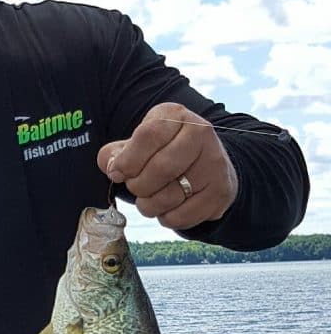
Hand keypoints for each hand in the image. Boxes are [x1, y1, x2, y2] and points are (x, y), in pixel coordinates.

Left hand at [97, 102, 238, 230]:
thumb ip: (114, 153)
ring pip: (170, 196)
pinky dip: (166, 218)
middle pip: (161, 168)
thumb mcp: (137, 143)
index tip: (117, 173)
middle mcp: (200, 133)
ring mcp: (214, 163)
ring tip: (148, 199)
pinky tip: (167, 207)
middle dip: (137, 185)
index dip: (127, 160)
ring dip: (149, 205)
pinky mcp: (220, 192)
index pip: (149, 136)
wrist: (205, 164)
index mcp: (175, 115)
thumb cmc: (162, 152)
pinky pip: (182, 216)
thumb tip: (113, 168)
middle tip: (134, 187)